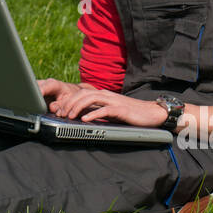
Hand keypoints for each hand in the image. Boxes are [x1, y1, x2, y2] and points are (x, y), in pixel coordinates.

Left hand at [37, 80, 168, 127]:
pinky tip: (85, 119)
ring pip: (91, 98)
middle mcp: (107, 95)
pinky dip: (93, 113)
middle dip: (69, 103)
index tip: (60, 110)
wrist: (152, 113)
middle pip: (83, 94)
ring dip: (78, 107)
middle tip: (60, 114)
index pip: (82, 93)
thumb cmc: (131, 114)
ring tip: (69, 116)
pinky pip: (104, 109)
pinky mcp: (121, 109)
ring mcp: (114, 101)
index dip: (69, 100)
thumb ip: (99, 111)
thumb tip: (83, 117)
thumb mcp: (111, 112)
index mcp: (103, 95)